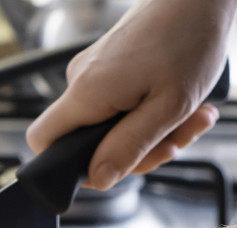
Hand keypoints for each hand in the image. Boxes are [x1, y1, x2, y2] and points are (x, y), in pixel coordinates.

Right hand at [26, 0, 236, 189]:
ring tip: (193, 115)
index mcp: (86, 93)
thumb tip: (98, 178)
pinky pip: (118, 103)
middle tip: (175, 141)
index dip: (66, 165)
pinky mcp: (107, 65)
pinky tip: (182, 101)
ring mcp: (92, 71)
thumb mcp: (168, 107)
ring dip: (152, 131)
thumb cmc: (188, 39)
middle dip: (134, 150)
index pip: (43, 141)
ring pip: (109, 124)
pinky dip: (149, 110)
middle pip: (85, 140)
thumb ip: (129, 147)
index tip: (112, 166)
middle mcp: (80, 81)